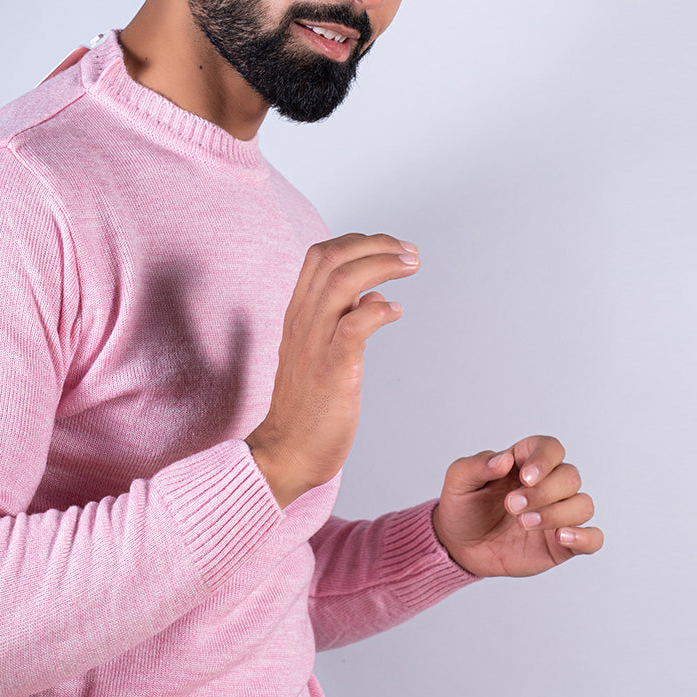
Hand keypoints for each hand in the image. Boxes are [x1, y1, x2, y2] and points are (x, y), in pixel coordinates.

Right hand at [247, 233, 420, 507]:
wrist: (286, 454)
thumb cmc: (307, 408)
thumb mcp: (321, 355)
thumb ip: (342, 321)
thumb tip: (372, 297)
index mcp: (298, 315)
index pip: (320, 256)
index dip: (357, 242)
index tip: (390, 248)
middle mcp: (303, 322)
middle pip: (332, 258)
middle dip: (375, 245)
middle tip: (409, 253)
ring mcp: (315, 345)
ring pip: (342, 283)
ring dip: (381, 266)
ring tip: (411, 266)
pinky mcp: (331, 370)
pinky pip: (353, 326)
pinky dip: (378, 310)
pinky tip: (396, 312)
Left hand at [432, 435, 602, 577]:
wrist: (460, 545)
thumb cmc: (463, 506)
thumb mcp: (458, 481)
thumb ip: (477, 465)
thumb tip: (503, 459)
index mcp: (526, 462)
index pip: (551, 448)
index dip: (544, 459)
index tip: (525, 477)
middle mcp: (549, 484)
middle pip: (570, 477)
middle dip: (543, 492)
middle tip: (511, 506)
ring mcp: (559, 513)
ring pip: (583, 505)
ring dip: (557, 513)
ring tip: (524, 523)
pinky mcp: (563, 544)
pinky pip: (593, 538)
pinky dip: (585, 537)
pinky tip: (561, 537)